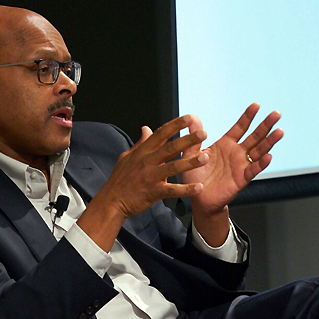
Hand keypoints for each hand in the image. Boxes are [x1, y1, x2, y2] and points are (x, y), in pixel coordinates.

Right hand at [78, 115, 208, 251]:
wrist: (112, 200)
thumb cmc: (120, 178)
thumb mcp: (127, 156)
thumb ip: (140, 143)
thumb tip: (146, 128)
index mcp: (143, 151)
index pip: (161, 133)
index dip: (176, 125)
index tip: (190, 117)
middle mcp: (148, 161)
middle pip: (170, 147)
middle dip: (187, 140)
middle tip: (204, 133)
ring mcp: (151, 176)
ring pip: (173, 167)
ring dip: (190, 162)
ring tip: (205, 157)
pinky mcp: (154, 191)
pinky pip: (172, 190)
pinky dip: (186, 189)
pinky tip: (199, 187)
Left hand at [182, 103, 282, 216]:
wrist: (198, 197)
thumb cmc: (194, 175)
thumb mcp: (191, 153)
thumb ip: (194, 137)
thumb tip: (192, 118)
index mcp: (225, 144)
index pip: (240, 127)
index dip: (248, 116)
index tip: (256, 105)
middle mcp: (237, 153)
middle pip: (255, 136)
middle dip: (266, 125)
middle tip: (277, 114)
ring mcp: (241, 165)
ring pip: (259, 151)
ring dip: (269, 142)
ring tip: (279, 131)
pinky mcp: (242, 179)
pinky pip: (253, 170)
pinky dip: (261, 164)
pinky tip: (269, 156)